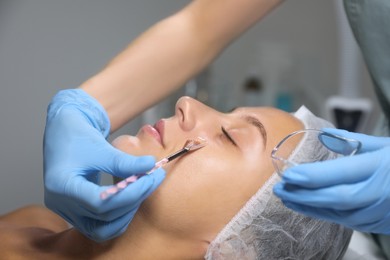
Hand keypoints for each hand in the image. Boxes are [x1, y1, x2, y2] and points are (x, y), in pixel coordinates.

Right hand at [43, 89, 164, 240]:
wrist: (63, 132)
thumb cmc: (77, 135)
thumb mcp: (101, 146)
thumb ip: (124, 161)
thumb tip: (150, 165)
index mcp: (61, 184)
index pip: (100, 202)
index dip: (130, 194)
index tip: (150, 178)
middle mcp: (60, 203)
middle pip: (103, 216)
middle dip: (133, 200)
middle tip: (153, 180)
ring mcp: (66, 211)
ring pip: (102, 229)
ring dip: (127, 213)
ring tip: (143, 189)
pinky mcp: (74, 213)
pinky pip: (99, 226)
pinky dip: (118, 216)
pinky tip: (132, 199)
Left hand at [273, 128, 389, 233]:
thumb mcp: (382, 145)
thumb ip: (351, 141)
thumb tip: (322, 135)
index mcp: (379, 167)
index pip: (340, 175)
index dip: (313, 177)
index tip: (289, 174)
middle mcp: (379, 192)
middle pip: (335, 199)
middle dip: (304, 196)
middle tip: (279, 190)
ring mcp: (379, 211)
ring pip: (338, 213)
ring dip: (309, 207)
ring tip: (287, 198)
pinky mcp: (378, 223)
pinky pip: (346, 220)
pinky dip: (323, 213)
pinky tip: (306, 207)